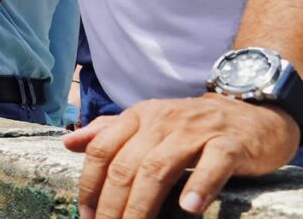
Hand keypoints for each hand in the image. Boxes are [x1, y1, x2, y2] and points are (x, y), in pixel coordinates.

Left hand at [64, 93, 299, 217]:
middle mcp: (161, 121)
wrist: (250, 111)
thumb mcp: (147, 122)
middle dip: (112, 203)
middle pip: (126, 165)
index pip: (102, 149)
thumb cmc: (192, 125)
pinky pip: (212, 164)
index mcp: (138, 117)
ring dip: (142, 204)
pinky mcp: (230, 143)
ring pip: (159, 168)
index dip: (90, 184)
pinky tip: (189, 208)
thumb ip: (108, 132)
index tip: (86, 214)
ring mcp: (195, 131)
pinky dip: (199, 185)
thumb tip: (69, 143)